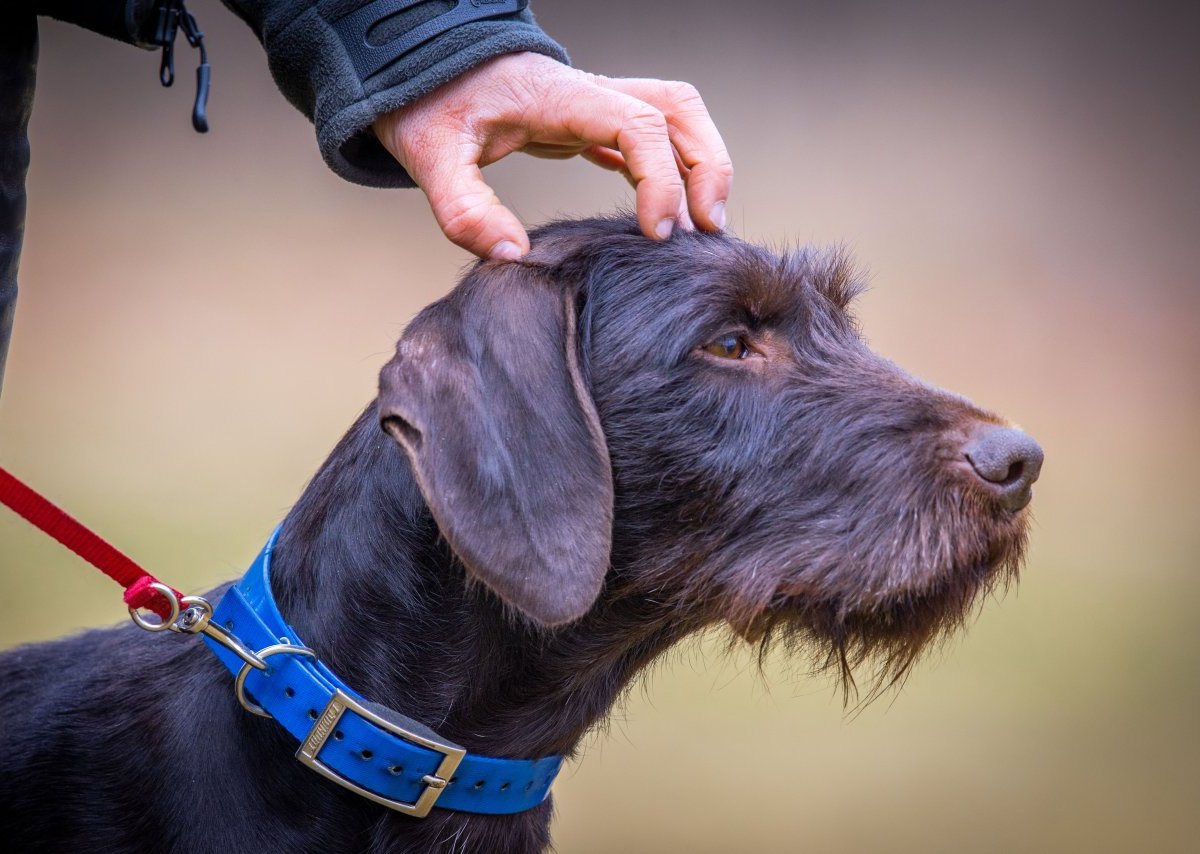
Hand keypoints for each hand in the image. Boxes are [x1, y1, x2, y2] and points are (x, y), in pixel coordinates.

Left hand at [372, 52, 732, 258]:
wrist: (414, 67)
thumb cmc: (423, 105)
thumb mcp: (429, 156)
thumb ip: (464, 209)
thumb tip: (514, 256)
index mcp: (558, 97)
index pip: (638, 125)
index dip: (662, 179)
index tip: (658, 234)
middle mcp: (586, 92)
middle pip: (677, 110)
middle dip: (705, 167)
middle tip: (705, 232)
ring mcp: (591, 103)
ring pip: (674, 118)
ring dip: (698, 165)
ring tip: (698, 227)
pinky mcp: (585, 120)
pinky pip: (648, 137)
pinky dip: (669, 171)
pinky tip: (663, 215)